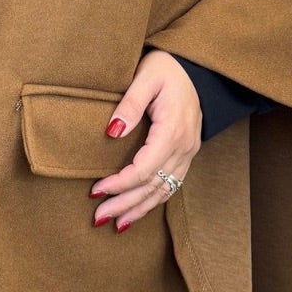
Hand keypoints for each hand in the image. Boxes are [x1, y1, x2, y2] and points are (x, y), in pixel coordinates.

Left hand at [89, 49, 200, 231]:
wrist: (195, 67)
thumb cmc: (167, 68)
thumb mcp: (146, 77)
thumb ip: (130, 104)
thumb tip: (112, 132)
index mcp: (173, 131)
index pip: (144, 168)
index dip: (119, 184)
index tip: (95, 191)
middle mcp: (184, 147)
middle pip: (153, 185)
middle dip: (125, 204)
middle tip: (98, 217)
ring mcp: (188, 152)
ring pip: (164, 189)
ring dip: (139, 208)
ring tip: (116, 224)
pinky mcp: (187, 153)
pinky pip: (172, 184)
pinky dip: (154, 200)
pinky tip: (139, 210)